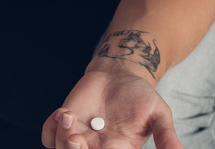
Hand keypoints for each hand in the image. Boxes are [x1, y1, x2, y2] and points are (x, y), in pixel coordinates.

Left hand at [42, 70, 182, 148]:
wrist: (121, 74)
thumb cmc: (142, 97)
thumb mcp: (159, 115)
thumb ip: (166, 136)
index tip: (101, 148)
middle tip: (78, 140)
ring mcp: (79, 138)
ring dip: (61, 140)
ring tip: (70, 117)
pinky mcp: (66, 123)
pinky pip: (48, 136)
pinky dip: (50, 128)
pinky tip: (64, 113)